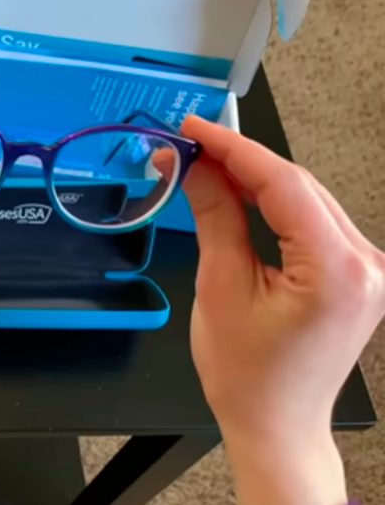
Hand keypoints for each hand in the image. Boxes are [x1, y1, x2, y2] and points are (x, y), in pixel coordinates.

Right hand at [181, 116, 384, 504]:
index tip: (194, 128)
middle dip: (238, 161)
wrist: (276, 424)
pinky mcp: (356, 273)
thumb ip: (214, 216)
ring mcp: (368, 268)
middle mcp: (366, 263)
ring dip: (254, 180)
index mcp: (338, 269)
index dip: (233, 148)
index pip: (282, 183)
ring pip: (304, 199)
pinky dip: (273, 204)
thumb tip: (193, 166)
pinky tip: (239, 192)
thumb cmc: (249, 376)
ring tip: (202, 165)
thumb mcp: (220, 288)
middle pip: (296, 186)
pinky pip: (312, 221)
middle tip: (186, 146)